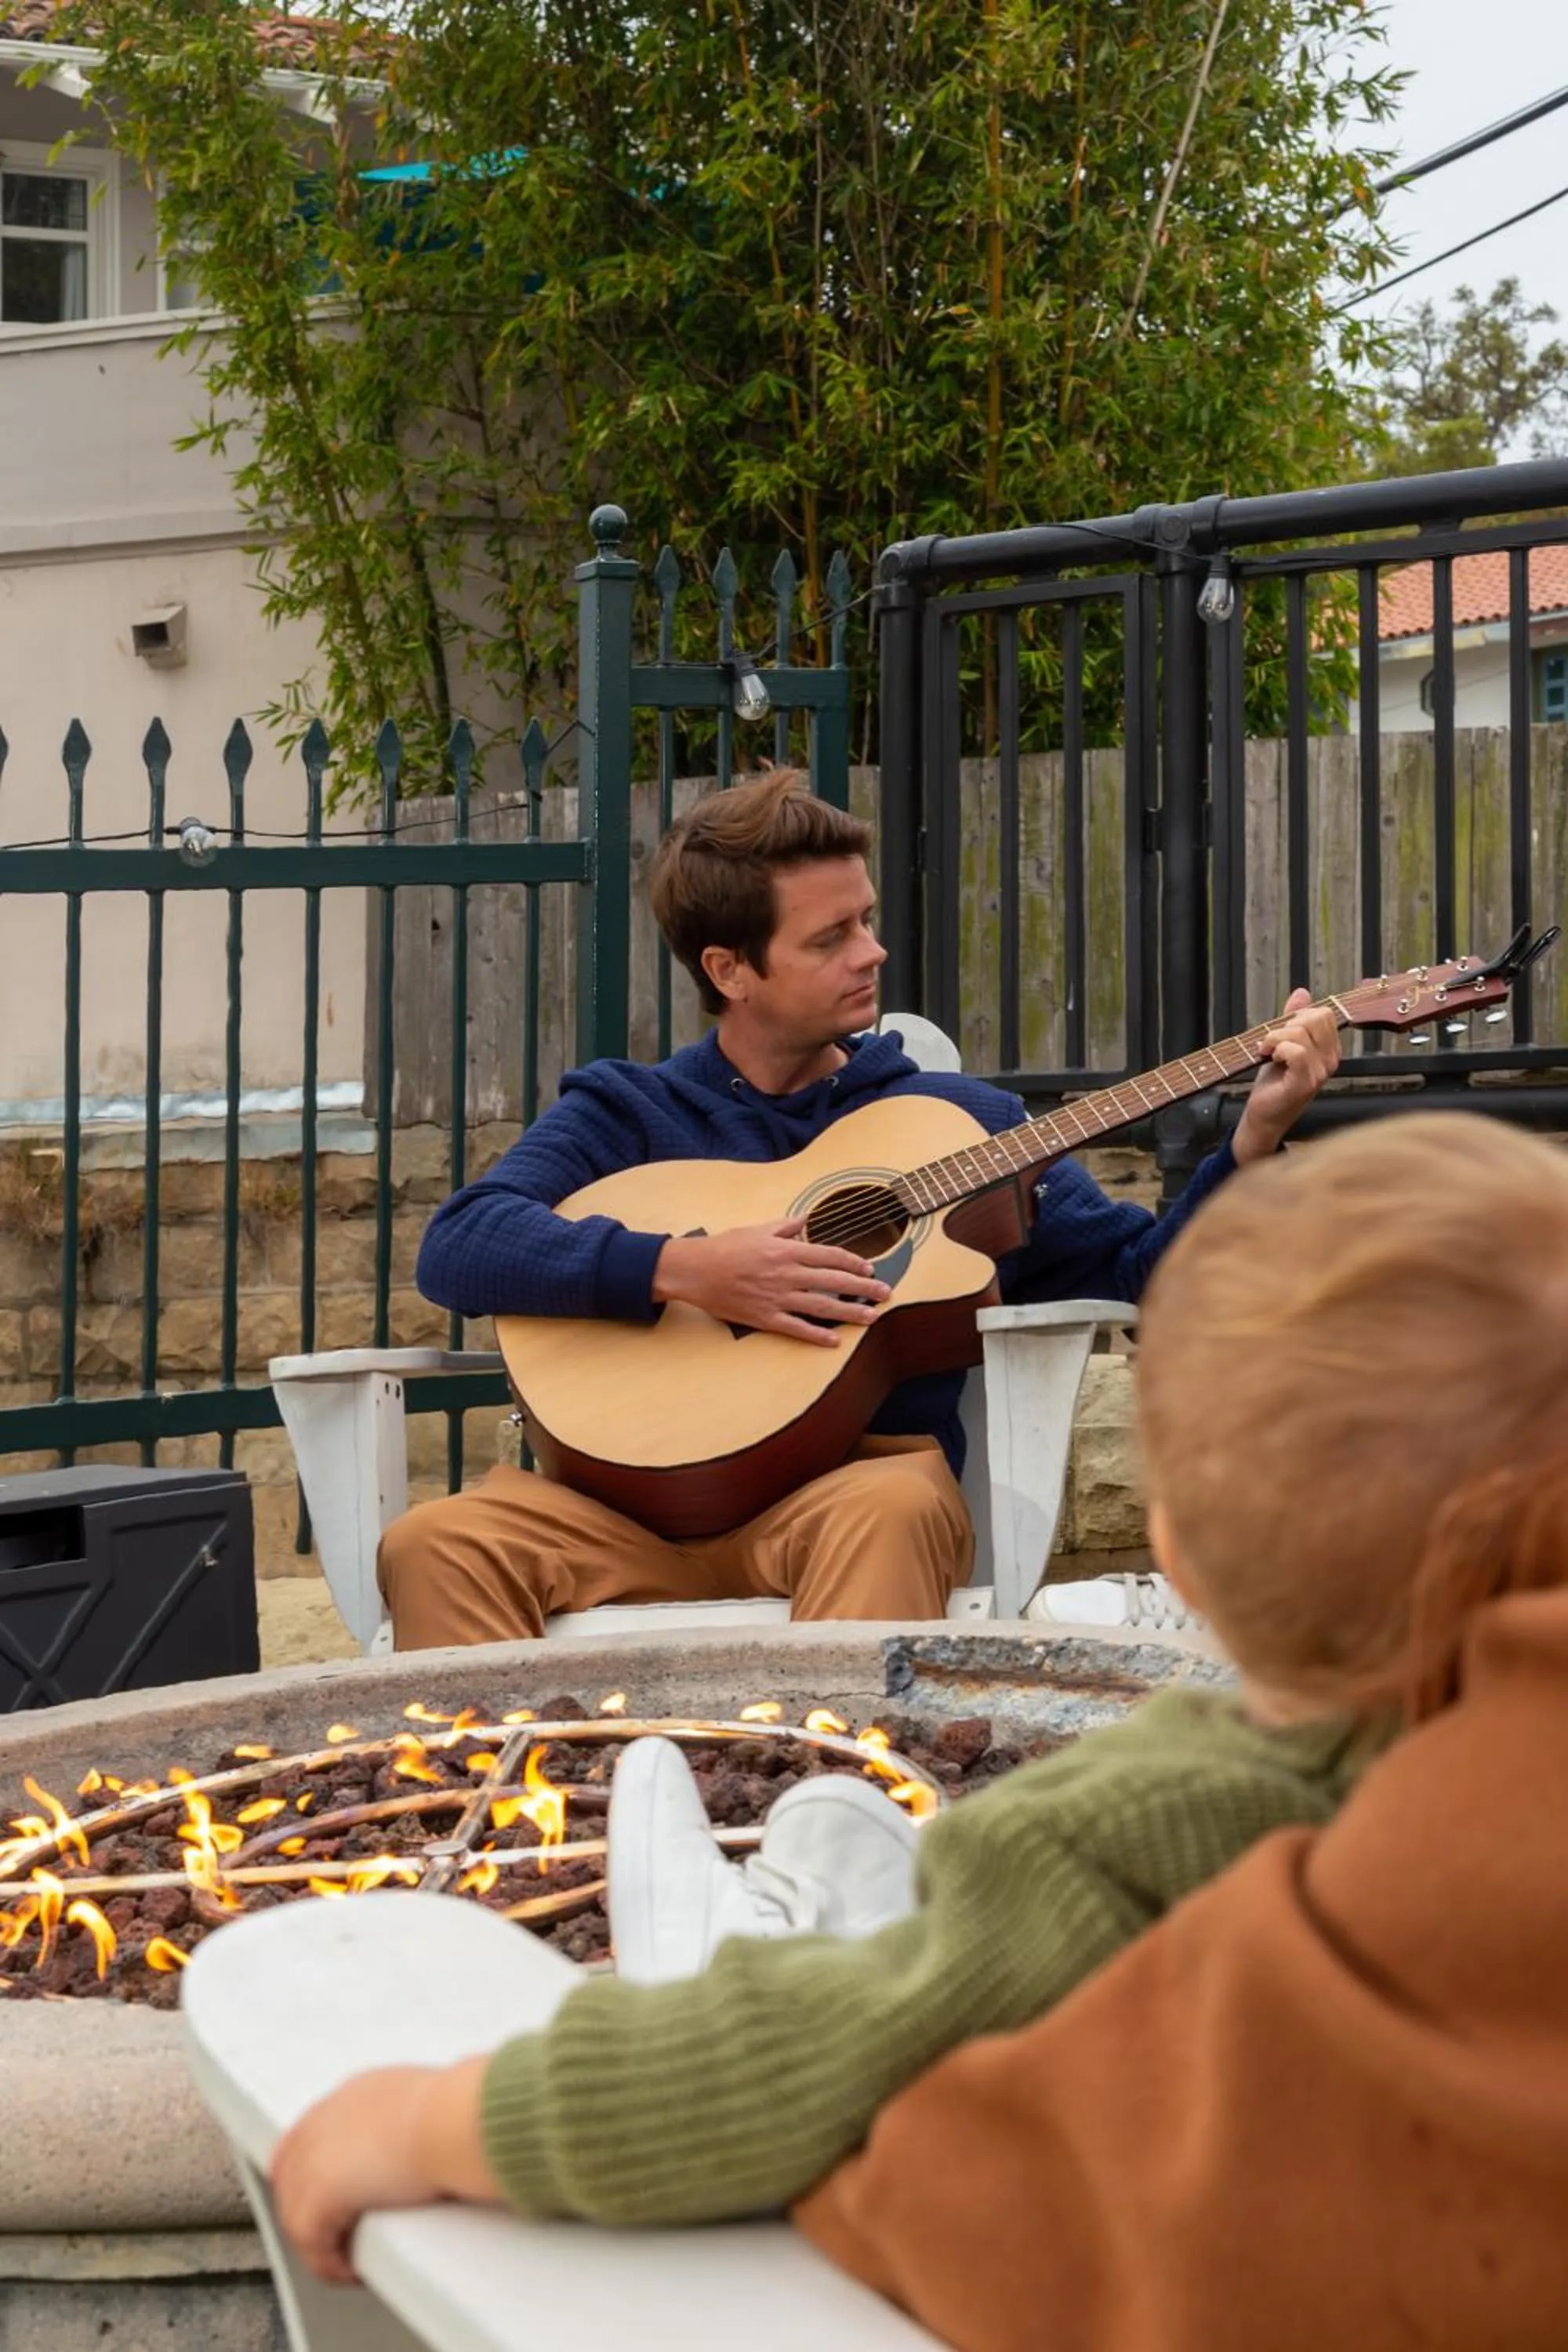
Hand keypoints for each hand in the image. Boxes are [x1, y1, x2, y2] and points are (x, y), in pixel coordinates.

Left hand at [270, 2059, 495, 2284]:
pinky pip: (312, 2244)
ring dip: (321, 2241)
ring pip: (296, 2212)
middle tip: (337, 2235)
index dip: (313, 2166)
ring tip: (349, 2259)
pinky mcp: (319, 2197)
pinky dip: (330, 2263)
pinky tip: (353, 2269)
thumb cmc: (458, 2109)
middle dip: (309, 2207)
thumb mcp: (431, 2100)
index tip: (332, 2193)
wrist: (452, 2120)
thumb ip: (419, 2117)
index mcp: (355, 2094)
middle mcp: (326, 2120)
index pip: (311, 2131)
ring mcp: (315, 2157)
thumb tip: (444, 2132)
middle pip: (291, 2172)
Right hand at [653, 1217, 890, 1345]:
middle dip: (864, 1288)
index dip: (854, 1262)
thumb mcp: (758, 1228)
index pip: (831, 1256)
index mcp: (787, 1250)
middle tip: (885, 1294)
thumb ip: (787, 1225)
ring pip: (822, 1307)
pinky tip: (834, 1341)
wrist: (694, 1270)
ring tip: (871, 1318)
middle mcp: (787, 1274)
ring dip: (850, 1313)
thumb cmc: (725, 1247)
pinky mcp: (765, 1317)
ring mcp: (777, 1298)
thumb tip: (808, 1219)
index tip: (870, 1268)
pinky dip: (816, 1336)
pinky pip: (796, 1329)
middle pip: (834, 1281)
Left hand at [1231, 988, 1340, 1164]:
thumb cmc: (1274, 1083)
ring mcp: (1321, 1073)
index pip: (1324, 1014)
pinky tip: (1269, 1058)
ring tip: (1266, 1052)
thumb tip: (1302, 992)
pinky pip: (1296, 1052)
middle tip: (1271, 1043)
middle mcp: (1331, 1060)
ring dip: (1275, 1038)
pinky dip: (1277, 1049)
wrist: (1263, 1116)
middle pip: (1315, 1018)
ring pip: (1302, 1033)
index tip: (1281, 1032)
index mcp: (1330, 1049)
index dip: (1297, 1016)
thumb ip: (1294, 1018)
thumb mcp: (1283, 1044)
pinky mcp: (1305, 1083)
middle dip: (1286, 1025)